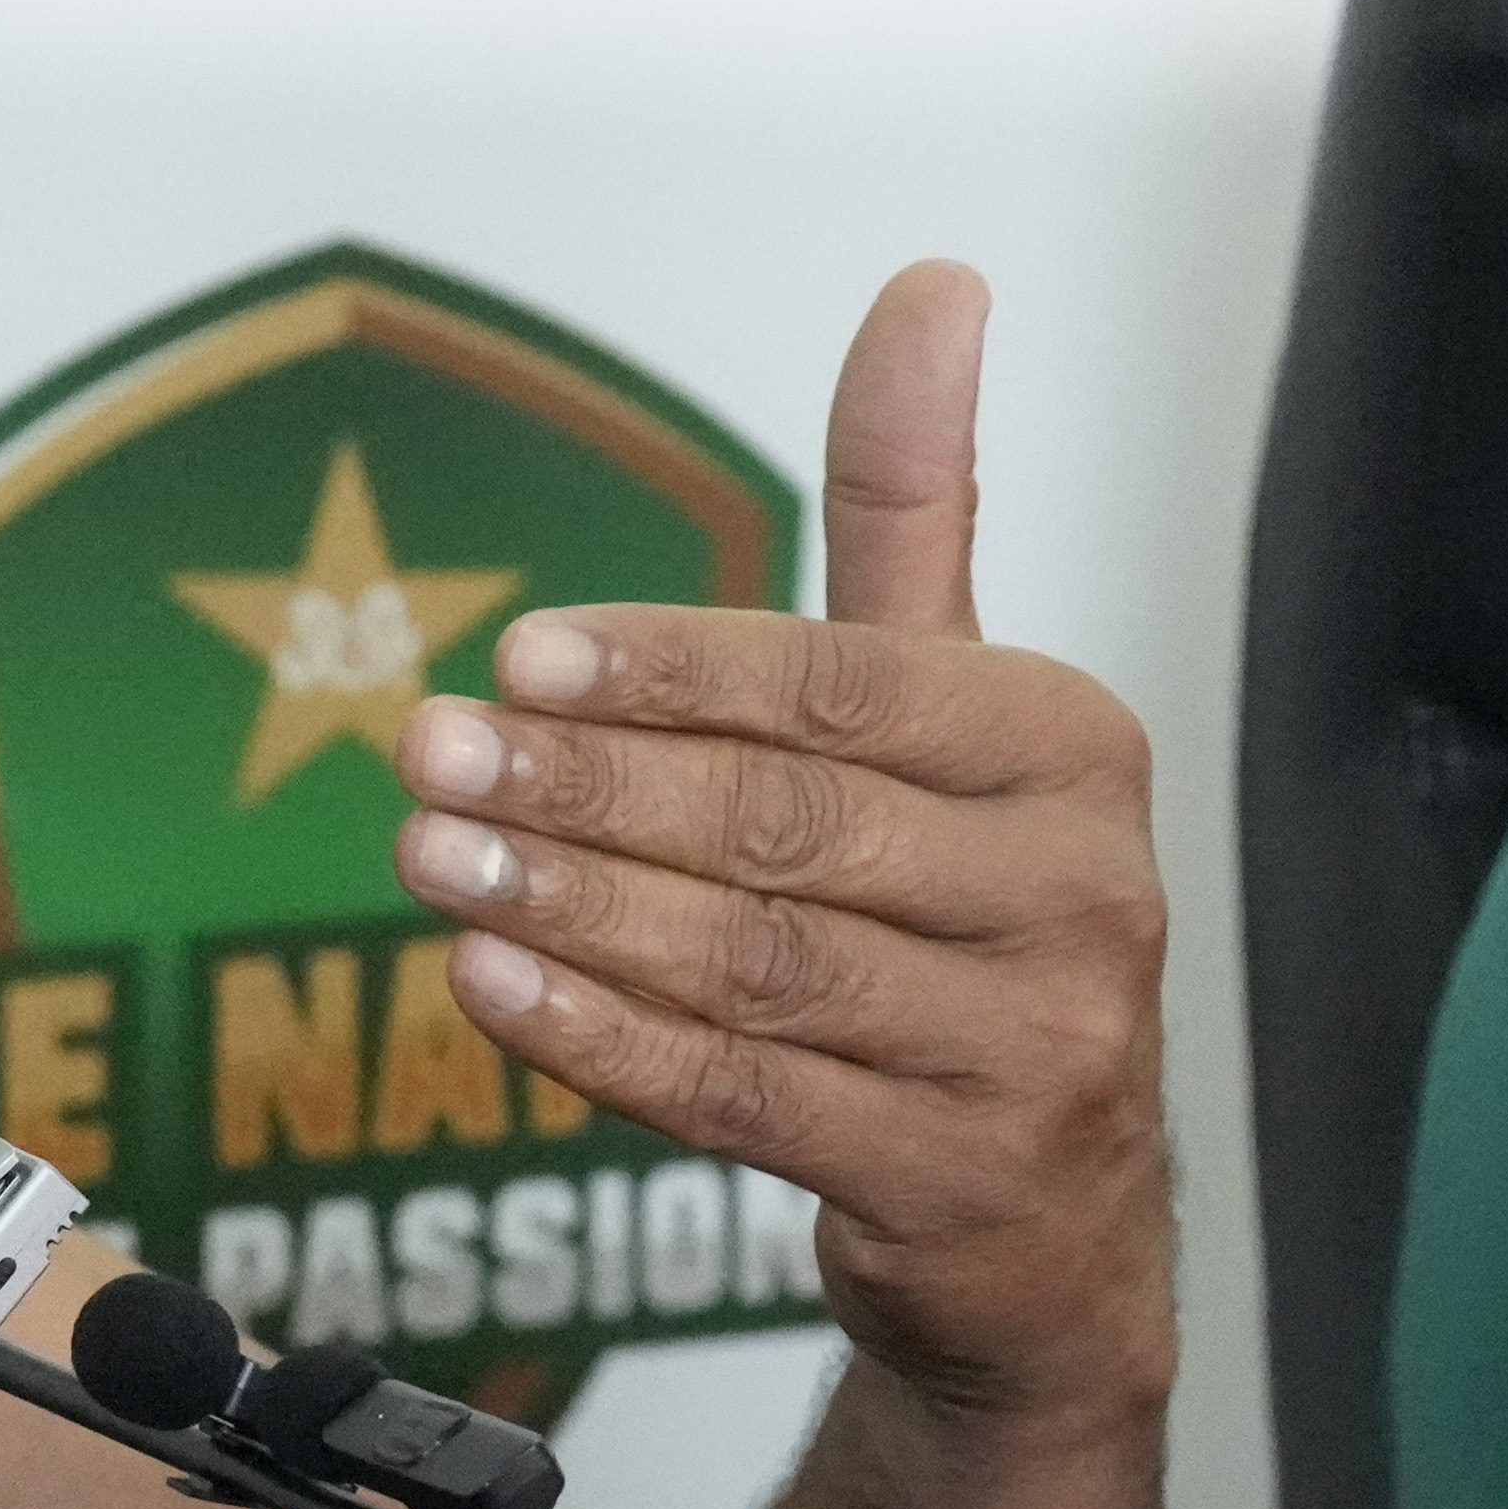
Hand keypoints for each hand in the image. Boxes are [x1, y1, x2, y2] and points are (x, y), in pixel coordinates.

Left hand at [390, 260, 1172, 1428]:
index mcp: (1068, 749)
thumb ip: (914, 511)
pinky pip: (747, 1097)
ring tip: (431, 867)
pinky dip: (606, 1044)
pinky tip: (494, 991)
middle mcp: (1078, 894)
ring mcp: (1033, 1050)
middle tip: (429, 758)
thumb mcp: (957, 714)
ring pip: (758, 964)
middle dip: (588, 790)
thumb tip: (931, 283)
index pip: (845, 688)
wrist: (1054, 1226)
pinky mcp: (958, 1181)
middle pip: (788, 825)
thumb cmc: (971, 928)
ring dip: (574, 912)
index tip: (516, 658)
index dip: (672, 671)